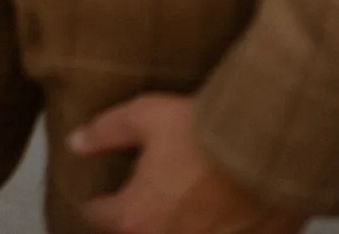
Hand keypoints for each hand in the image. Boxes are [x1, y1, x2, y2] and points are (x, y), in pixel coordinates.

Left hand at [72, 95, 303, 233]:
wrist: (263, 144)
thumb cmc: (200, 130)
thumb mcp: (145, 116)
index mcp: (135, 216)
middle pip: (136, 233)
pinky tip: (218, 213)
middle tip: (149, 196)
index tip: (100, 194)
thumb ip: (105, 132)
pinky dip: (213, 228)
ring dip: (174, 224)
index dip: (97, 201)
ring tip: (184, 202)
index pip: (97, 217)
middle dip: (137, 220)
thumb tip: (76, 143)